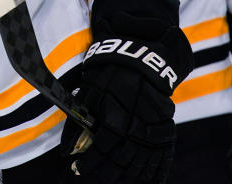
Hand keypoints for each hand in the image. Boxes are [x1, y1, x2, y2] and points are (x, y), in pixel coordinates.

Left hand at [61, 32, 188, 182]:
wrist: (141, 59)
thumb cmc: (108, 74)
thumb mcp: (89, 92)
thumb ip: (78, 121)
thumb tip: (66, 149)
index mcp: (115, 117)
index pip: (101, 151)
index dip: (89, 164)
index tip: (78, 171)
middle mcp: (136, 127)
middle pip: (122, 161)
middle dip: (106, 174)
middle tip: (93, 179)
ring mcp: (153, 129)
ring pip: (142, 163)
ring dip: (129, 177)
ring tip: (116, 183)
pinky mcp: (165, 129)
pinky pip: (163, 157)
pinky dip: (156, 173)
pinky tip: (150, 182)